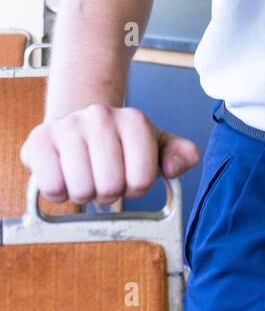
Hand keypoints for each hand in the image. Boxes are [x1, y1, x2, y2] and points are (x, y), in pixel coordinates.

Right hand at [20, 104, 199, 206]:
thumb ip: (177, 154)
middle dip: (109, 193)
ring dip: (84, 194)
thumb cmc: (118, 142)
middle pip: (111, 187)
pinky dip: (59, 193)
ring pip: (81, 190)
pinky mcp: (39, 140)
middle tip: (104, 179)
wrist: (77, 123)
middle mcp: (101, 116)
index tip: (129, 176)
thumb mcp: (153, 145)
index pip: (142, 180)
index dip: (136, 188)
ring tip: (85, 176)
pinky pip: (52, 187)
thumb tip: (180, 164)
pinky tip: (64, 176)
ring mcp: (68, 126)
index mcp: (134, 120)